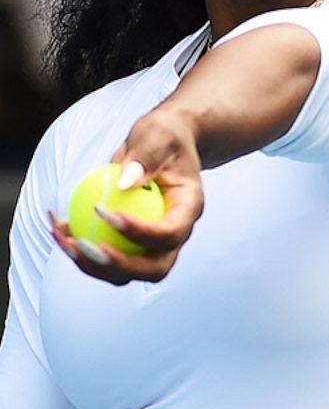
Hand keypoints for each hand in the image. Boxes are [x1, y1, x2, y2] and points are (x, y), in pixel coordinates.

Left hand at [51, 107, 204, 284]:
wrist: (164, 145)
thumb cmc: (163, 136)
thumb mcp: (157, 136)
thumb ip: (145, 157)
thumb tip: (124, 183)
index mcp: (189, 209)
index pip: (170, 234)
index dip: (138, 232)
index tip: (101, 211)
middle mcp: (176, 234)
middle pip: (154, 268)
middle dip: (117, 266)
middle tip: (83, 245)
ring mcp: (154, 244)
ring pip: (127, 273)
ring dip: (92, 263)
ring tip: (63, 237)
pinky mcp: (132, 244)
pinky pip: (106, 258)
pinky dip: (81, 250)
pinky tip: (59, 227)